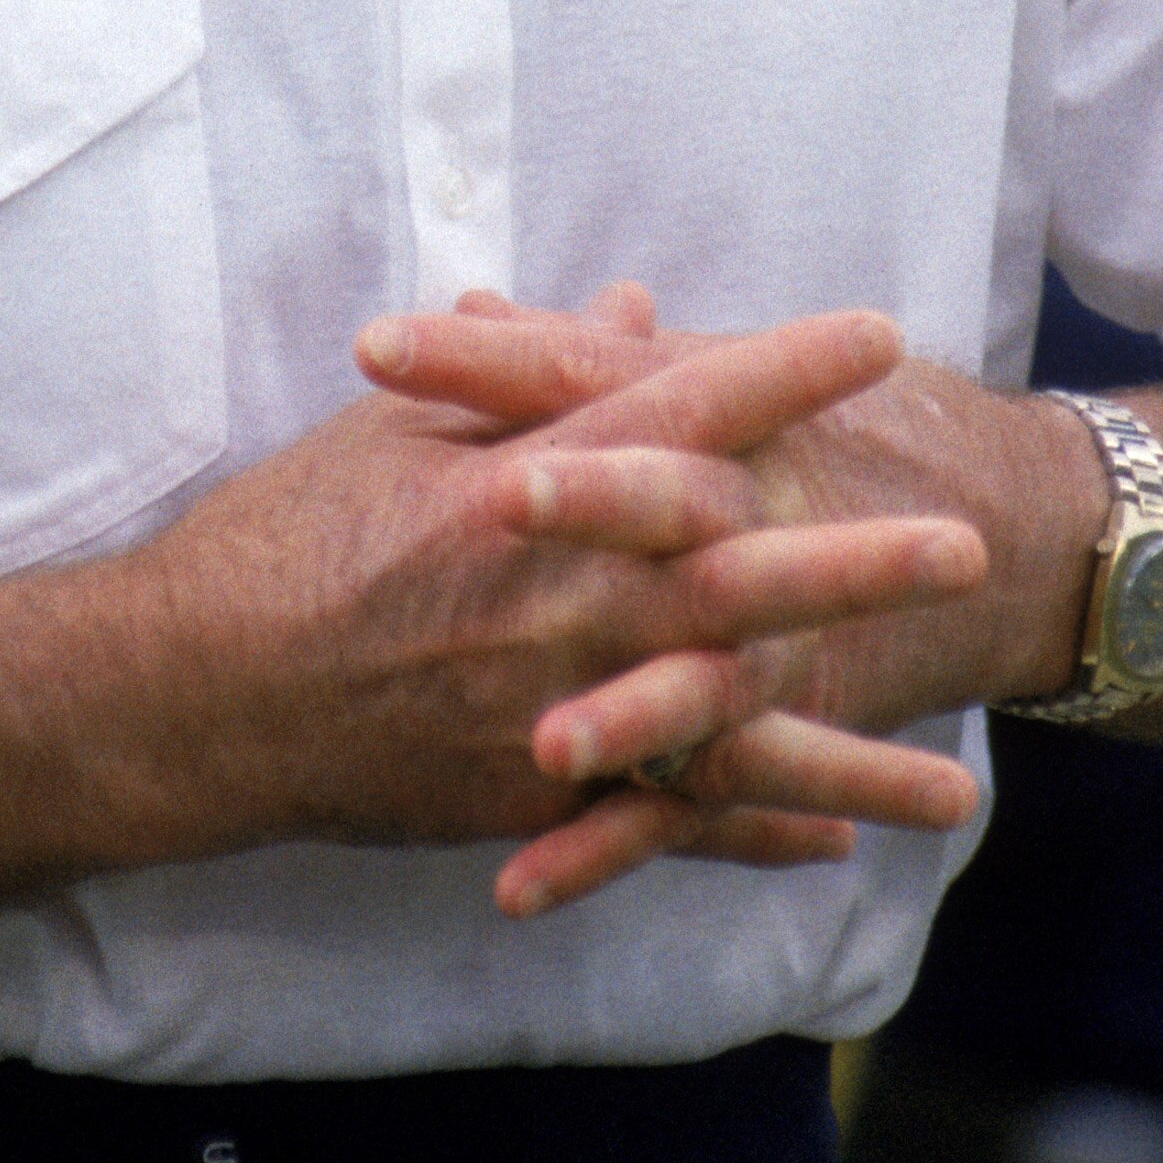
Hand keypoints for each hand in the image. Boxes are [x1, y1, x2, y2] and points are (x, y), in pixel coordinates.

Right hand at [132, 289, 982, 922]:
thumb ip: (523, 377)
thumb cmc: (285, 534)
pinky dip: (746, 836)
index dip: (779, 369)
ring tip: (955, 786)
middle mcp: (556, 599)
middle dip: (854, 560)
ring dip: (843, 751)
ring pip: (722, 731)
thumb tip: (631, 313)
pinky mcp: (529, 793)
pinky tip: (832, 849)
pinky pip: (658, 821)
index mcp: (523, 487)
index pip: (677, 410)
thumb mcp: (396, 425)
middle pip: (733, 575)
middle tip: (963, 542)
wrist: (199, 691)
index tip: (874, 334)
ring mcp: (549, 709)